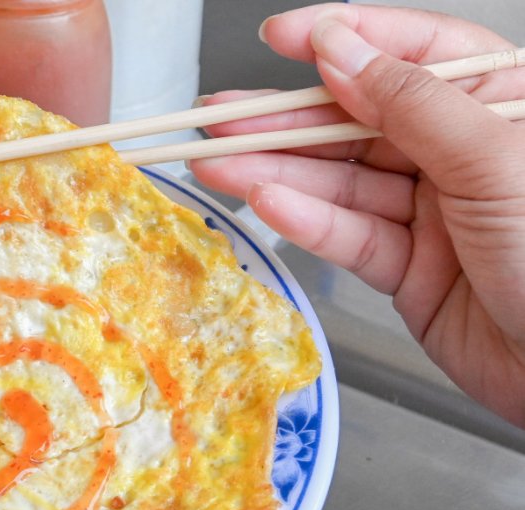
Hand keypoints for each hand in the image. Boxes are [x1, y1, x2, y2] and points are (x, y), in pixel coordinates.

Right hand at [189, 3, 524, 426]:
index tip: (284, 37)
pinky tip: (266, 203)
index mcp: (501, 104)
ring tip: (216, 163)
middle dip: (286, 118)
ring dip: (276, 172)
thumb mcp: (495, 159)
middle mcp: (463, 153)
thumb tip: (342, 49)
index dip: (347, 39)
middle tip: (220, 117)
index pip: (414, 53)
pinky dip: (306, 222)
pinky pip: (349, 236)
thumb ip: (411, 103)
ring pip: (342, 182)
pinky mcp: (409, 270)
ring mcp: (433, 213)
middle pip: (360, 121)